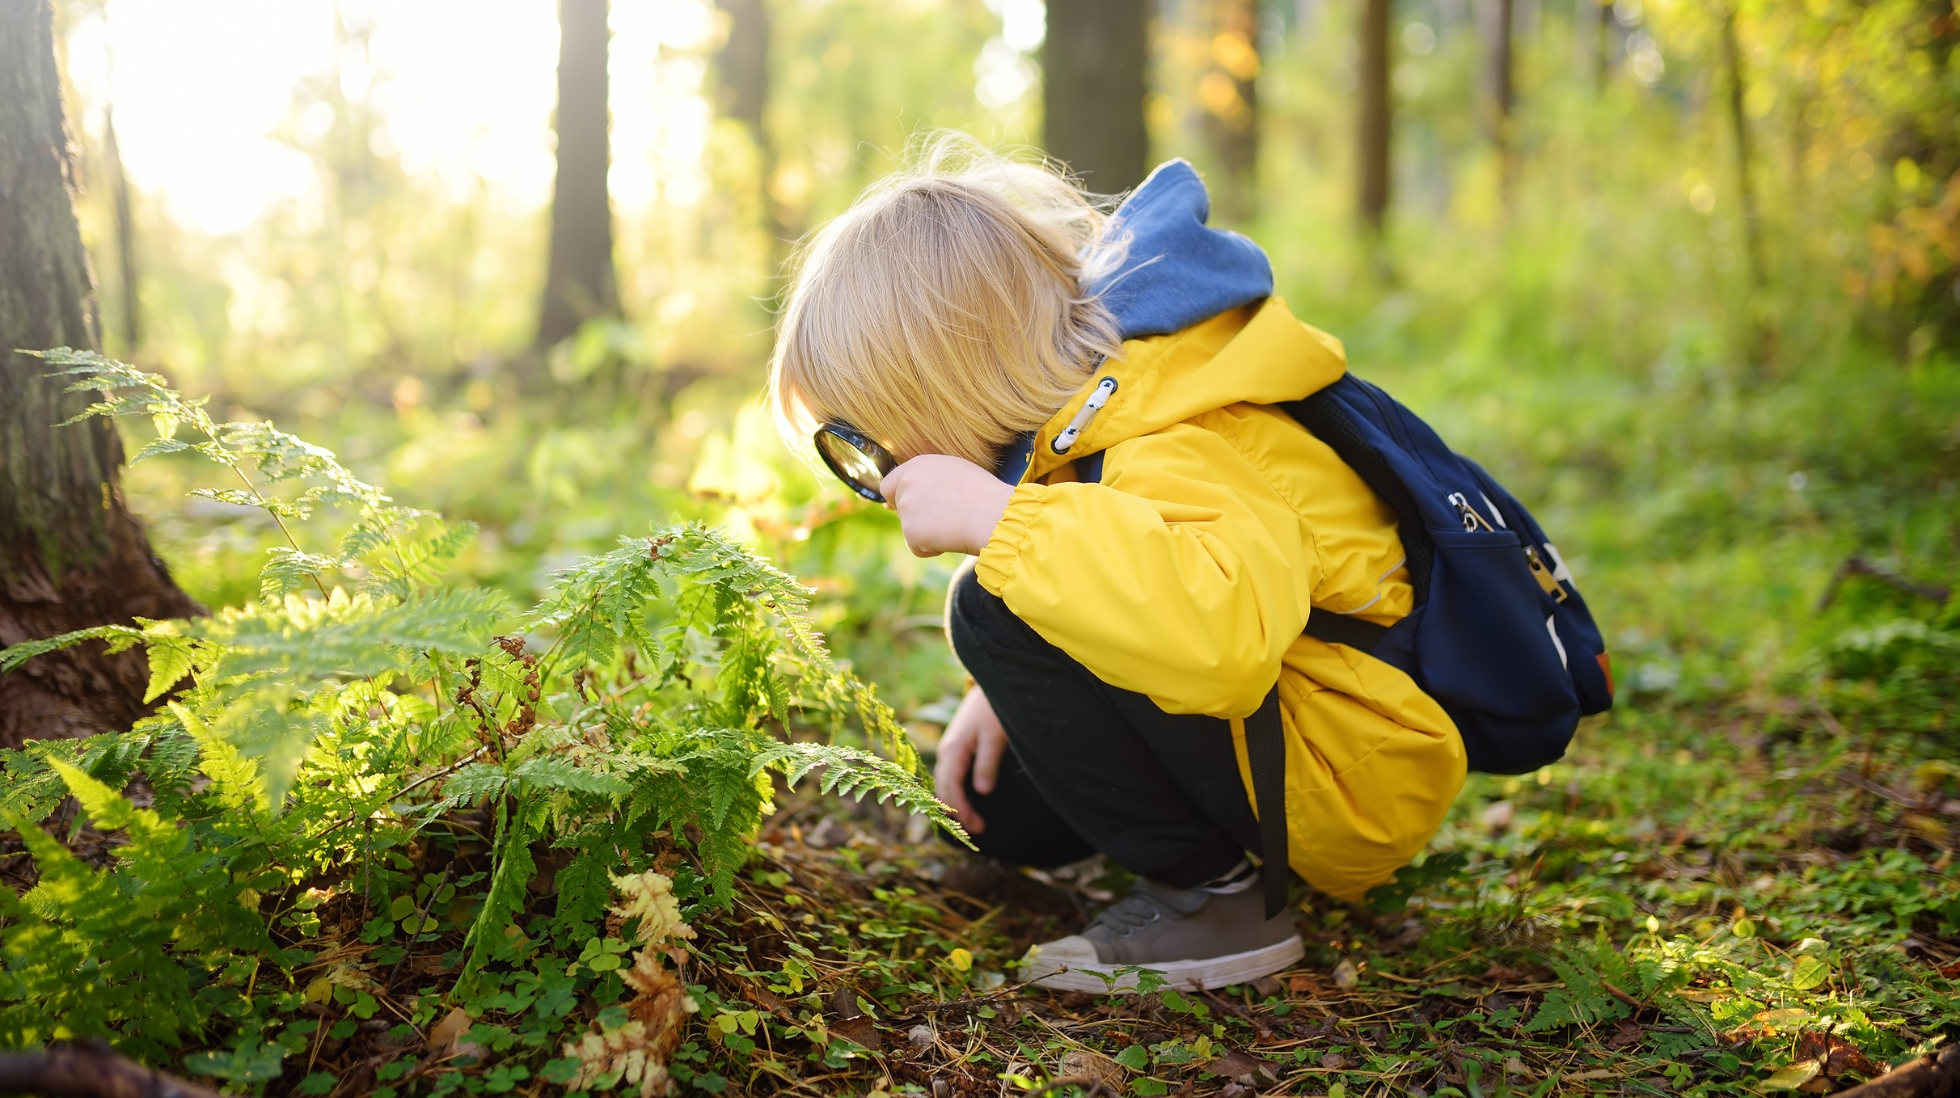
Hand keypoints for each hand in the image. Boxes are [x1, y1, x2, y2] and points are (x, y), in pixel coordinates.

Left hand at [880, 455, 1014, 557]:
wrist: (993, 514)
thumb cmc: (983, 493)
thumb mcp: (954, 472)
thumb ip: (929, 479)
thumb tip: (910, 494)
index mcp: (918, 465)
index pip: (890, 483)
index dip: (896, 497)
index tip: (905, 507)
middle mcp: (907, 483)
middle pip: (898, 508)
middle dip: (914, 517)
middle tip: (941, 521)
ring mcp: (907, 507)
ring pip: (910, 529)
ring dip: (927, 534)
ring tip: (954, 526)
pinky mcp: (910, 532)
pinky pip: (917, 547)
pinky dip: (931, 548)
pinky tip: (951, 537)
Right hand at [933, 686, 1007, 833]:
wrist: (993, 681)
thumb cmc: (995, 709)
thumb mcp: (995, 737)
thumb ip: (988, 764)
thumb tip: (982, 792)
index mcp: (953, 750)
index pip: (952, 788)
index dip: (963, 811)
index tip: (978, 827)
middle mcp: (947, 751)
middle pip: (944, 789)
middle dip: (958, 812)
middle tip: (980, 829)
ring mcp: (950, 748)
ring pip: (945, 783)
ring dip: (955, 803)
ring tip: (974, 821)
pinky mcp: (957, 746)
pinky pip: (950, 775)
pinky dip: (955, 791)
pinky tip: (966, 800)